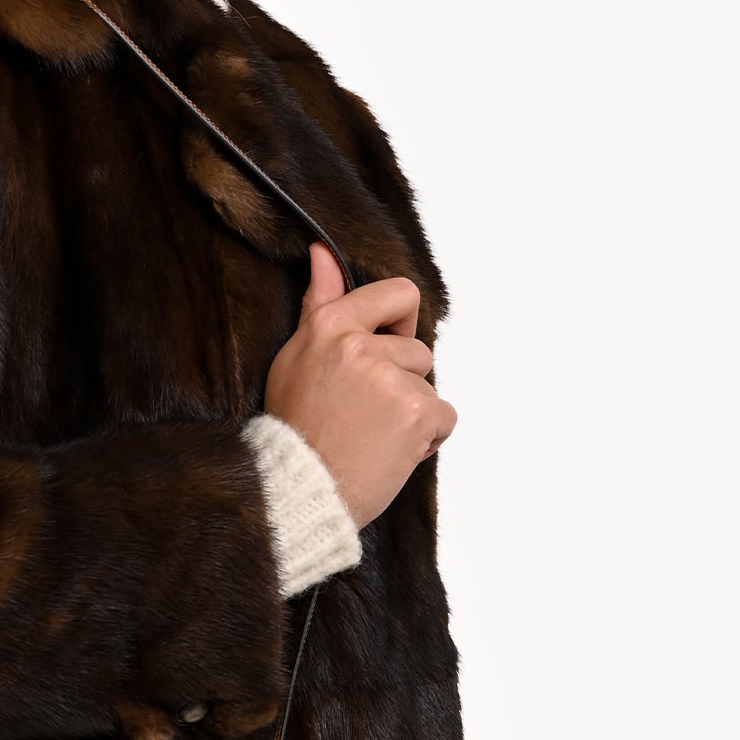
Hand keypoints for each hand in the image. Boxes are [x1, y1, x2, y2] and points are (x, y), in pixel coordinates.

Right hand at [262, 242, 456, 530]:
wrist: (299, 488)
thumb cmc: (296, 426)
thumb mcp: (297, 354)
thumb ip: (320, 300)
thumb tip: (322, 251)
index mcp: (331, 325)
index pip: (398, 295)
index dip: (397, 324)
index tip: (381, 349)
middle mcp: (361, 346)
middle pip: (417, 350)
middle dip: (400, 379)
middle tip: (361, 410)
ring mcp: (392, 380)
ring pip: (427, 385)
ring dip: (410, 411)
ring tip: (370, 433)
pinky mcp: (417, 414)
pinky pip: (443, 417)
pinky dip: (425, 438)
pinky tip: (389, 450)